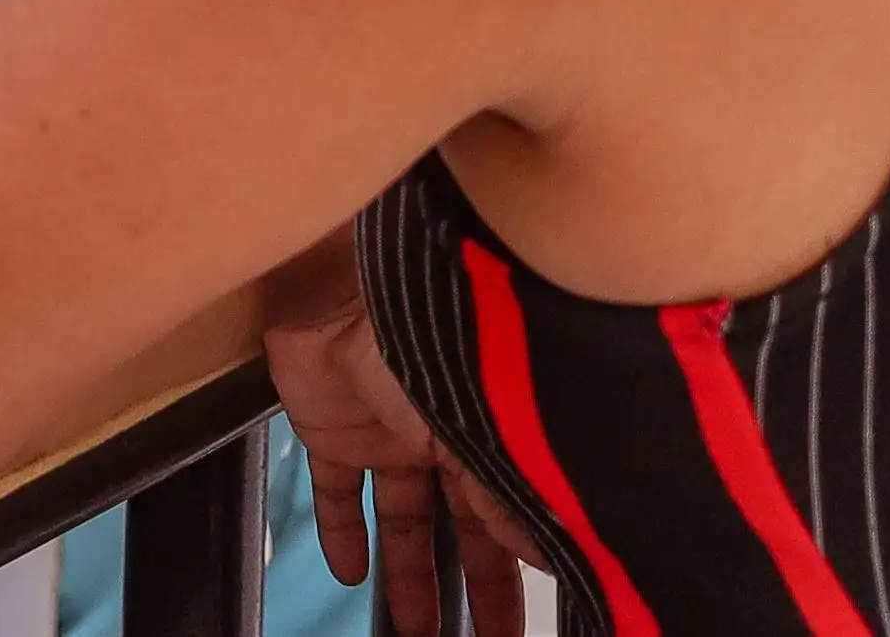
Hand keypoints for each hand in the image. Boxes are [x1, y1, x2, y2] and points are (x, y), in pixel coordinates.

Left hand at [267, 241, 538, 636]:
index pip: (517, 520)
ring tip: (416, 627)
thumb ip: (523, 504)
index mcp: (497, 435)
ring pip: (405, 518)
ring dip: (409, 576)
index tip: (533, 611)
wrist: (361, 288)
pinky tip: (347, 572)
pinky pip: (334, 487)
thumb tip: (557, 561)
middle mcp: (448, 434)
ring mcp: (390, 429)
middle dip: (480, 590)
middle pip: (468, 529)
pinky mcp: (332, 424)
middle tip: (488, 636)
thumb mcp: (499, 436)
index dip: (525, 568)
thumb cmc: (446, 337)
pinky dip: (339, 531)